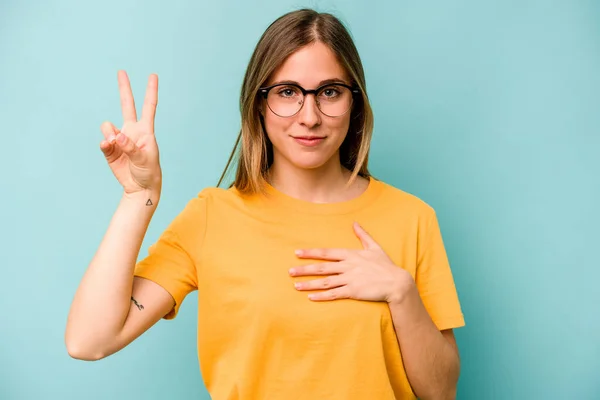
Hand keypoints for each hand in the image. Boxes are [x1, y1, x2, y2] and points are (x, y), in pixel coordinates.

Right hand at [99, 70, 161, 194]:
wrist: (140, 187)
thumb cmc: (148, 171)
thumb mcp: (144, 159)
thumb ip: (131, 147)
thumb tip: (117, 136)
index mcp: (145, 131)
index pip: (149, 106)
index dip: (151, 91)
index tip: (153, 75)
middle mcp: (132, 131)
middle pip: (127, 105)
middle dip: (124, 89)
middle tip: (121, 71)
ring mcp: (120, 139)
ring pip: (108, 126)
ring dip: (109, 132)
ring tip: (115, 144)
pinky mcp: (110, 150)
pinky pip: (103, 141)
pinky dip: (104, 143)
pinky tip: (109, 146)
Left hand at [290, 222, 414, 303]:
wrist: (397, 283)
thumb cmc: (386, 265)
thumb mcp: (375, 247)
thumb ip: (363, 235)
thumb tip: (355, 223)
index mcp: (351, 255)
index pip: (327, 253)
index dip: (311, 253)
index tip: (297, 253)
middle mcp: (348, 266)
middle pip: (322, 267)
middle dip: (305, 269)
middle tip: (290, 271)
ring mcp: (350, 279)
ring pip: (325, 281)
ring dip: (309, 284)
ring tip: (296, 285)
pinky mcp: (354, 292)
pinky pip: (334, 294)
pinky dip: (322, 296)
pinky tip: (311, 297)